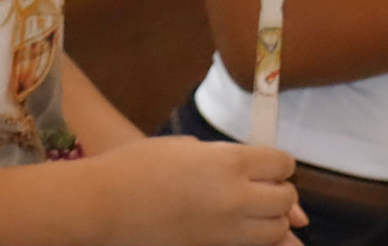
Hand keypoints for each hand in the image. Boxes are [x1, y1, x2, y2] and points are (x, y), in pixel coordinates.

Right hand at [85, 137, 302, 245]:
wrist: (102, 205)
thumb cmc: (141, 166)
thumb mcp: (192, 149)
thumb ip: (235, 160)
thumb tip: (274, 177)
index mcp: (230, 162)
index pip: (283, 164)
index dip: (278, 165)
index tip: (267, 167)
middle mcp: (234, 197)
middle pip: (285, 199)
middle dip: (280, 193)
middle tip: (262, 190)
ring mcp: (223, 230)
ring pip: (274, 231)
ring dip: (271, 220)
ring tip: (251, 212)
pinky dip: (253, 239)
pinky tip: (240, 229)